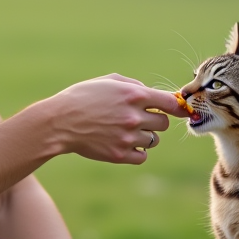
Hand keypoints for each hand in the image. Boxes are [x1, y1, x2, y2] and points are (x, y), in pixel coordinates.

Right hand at [45, 75, 187, 164]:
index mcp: (134, 95)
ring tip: (126, 131)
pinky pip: (142, 156)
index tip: (179, 110)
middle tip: (139, 119)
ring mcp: (127, 138)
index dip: (178, 107)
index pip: (171, 103)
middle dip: (154, 121)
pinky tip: (125, 144)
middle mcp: (134, 117)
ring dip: (145, 136)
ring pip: (153, 140)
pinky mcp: (119, 154)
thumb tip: (153, 94)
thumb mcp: (108, 81)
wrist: (60, 122)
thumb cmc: (82, 98)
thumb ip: (134, 85)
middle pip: (163, 124)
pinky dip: (137, 152)